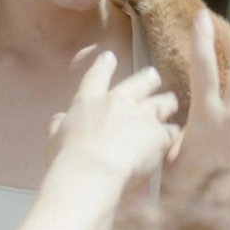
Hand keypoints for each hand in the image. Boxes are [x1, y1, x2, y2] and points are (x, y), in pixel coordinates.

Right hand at [46, 51, 178, 192]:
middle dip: (147, 78)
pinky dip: (171, 133)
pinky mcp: (158, 134)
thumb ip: (59, 126)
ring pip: (161, 103)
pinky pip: (170, 131)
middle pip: (138, 83)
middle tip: (153, 75)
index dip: (103, 65)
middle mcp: (117, 102)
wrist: (91, 173)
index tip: (110, 56)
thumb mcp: (54, 139)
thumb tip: (59, 118)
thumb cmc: (66, 159)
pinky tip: (174, 136)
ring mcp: (141, 116)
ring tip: (171, 102)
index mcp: (88, 102)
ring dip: (166, 102)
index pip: (96, 77)